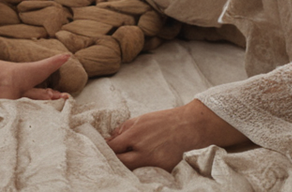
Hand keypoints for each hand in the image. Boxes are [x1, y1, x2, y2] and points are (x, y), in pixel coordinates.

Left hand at [105, 100, 246, 170]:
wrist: (188, 127)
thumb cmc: (163, 121)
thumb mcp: (140, 119)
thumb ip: (122, 129)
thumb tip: (109, 139)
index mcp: (135, 135)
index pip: (113, 147)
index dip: (106, 147)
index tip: (104, 146)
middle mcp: (143, 151)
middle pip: (120, 162)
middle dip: (114, 158)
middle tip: (113, 155)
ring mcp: (153, 163)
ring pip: (132, 169)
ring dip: (126, 164)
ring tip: (126, 158)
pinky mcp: (162, 169)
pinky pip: (146, 172)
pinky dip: (141, 168)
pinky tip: (140, 162)